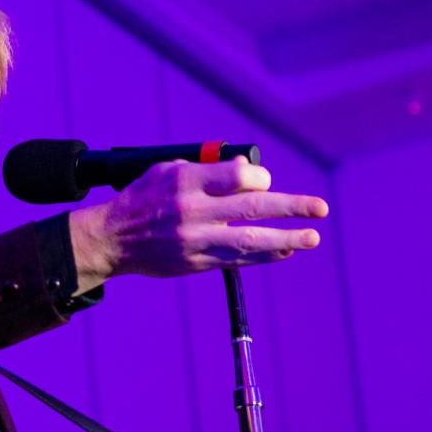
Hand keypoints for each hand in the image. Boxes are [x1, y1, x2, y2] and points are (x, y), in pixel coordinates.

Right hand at [68, 158, 328, 291]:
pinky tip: (285, 250)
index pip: (239, 177)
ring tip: (312, 237)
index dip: (260, 179)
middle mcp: (193, 211)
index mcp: (186, 182)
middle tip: (320, 209)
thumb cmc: (142, 198)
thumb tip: (247, 172)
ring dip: (285, 239)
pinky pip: (237, 259)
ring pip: (250, 240)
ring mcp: (195, 240)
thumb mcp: (167, 170)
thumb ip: (207, 170)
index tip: (264, 182)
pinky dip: (263, 255)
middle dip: (291, 207)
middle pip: (253, 208)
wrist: (112, 239)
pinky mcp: (195, 262)